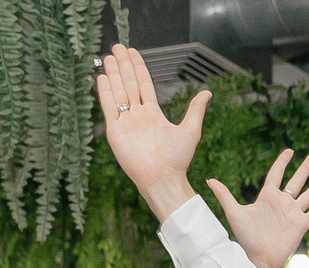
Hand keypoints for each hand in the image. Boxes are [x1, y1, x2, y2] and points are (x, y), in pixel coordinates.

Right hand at [96, 44, 210, 219]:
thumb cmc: (178, 160)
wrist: (163, 179)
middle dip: (123, 65)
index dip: (138, 68)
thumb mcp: (190, 130)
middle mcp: (138, 116)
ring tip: (109, 57)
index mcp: (154, 114)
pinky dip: (105, 93)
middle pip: (129, 84)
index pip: (143, 84)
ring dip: (113, 75)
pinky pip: (109, 108)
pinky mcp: (115, 132)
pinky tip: (102, 78)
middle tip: (117, 47)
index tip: (132, 52)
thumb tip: (207, 93)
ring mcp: (126, 123)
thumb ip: (195, 110)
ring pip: (118, 92)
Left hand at [209, 149, 308, 267]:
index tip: (289, 151)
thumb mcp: (234, 212)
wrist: (258, 258)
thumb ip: (224, 195)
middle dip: (305, 169)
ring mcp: (293, 213)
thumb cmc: (246, 238)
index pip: (276, 175)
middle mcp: (282, 203)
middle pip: (296, 181)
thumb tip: (209, 179)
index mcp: (267, 197)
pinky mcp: (302, 224)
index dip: (282, 162)